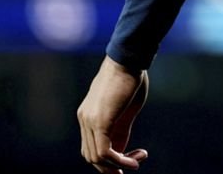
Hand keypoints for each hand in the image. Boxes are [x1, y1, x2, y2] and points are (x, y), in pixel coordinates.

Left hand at [77, 55, 150, 170]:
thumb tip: (121, 149)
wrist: (129, 59)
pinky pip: (105, 152)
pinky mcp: (100, 121)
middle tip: (133, 166)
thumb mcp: (126, 108)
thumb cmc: (131, 77)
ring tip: (137, 162)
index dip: (110, 160)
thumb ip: (121, 128)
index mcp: (89, 115)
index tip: (132, 159)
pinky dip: (120, 161)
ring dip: (118, 165)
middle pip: (91, 156)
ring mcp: (89, 120)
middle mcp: (84, 119)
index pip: (92, 147)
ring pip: (96, 158)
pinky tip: (135, 160)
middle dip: (111, 167)